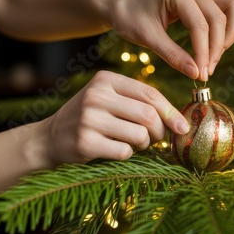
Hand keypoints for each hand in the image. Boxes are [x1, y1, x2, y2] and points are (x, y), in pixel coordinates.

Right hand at [42, 70, 189, 164]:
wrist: (50, 138)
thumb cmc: (91, 117)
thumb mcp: (109, 99)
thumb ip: (138, 102)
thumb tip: (178, 120)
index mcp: (106, 79)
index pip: (150, 94)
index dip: (171, 112)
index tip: (183, 127)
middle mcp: (96, 95)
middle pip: (148, 115)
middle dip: (160, 131)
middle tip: (157, 138)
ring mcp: (89, 118)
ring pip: (140, 135)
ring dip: (144, 144)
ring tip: (134, 142)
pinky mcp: (85, 142)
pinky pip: (124, 151)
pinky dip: (127, 154)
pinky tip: (114, 149)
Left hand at [100, 0, 233, 80]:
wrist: (119, 3)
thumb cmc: (128, 17)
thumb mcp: (147, 38)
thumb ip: (173, 56)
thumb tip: (196, 74)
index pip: (199, 24)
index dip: (203, 52)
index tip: (201, 74)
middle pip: (219, 17)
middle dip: (216, 48)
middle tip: (205, 71)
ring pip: (229, 9)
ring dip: (226, 36)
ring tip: (212, 60)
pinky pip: (223, 10)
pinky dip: (223, 30)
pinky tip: (211, 49)